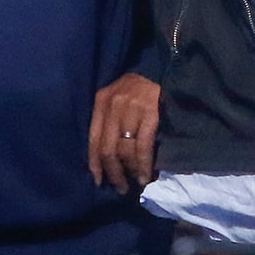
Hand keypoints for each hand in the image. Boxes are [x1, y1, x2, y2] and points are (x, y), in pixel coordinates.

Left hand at [88, 73, 160, 191]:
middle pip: (108, 149)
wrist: (161, 67)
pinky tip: (146, 175)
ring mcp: (131, 110)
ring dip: (130, 171)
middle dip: (113, 172)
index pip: (93, 139)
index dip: (95, 163)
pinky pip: (143, 146)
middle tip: (120, 187)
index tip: (99, 181)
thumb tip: (107, 157)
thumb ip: (108, 120)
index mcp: (101, 102)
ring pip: (125, 150)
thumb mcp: (115, 98)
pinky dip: (144, 164)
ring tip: (135, 183)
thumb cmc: (137, 87)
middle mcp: (113, 106)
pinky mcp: (150, 114)